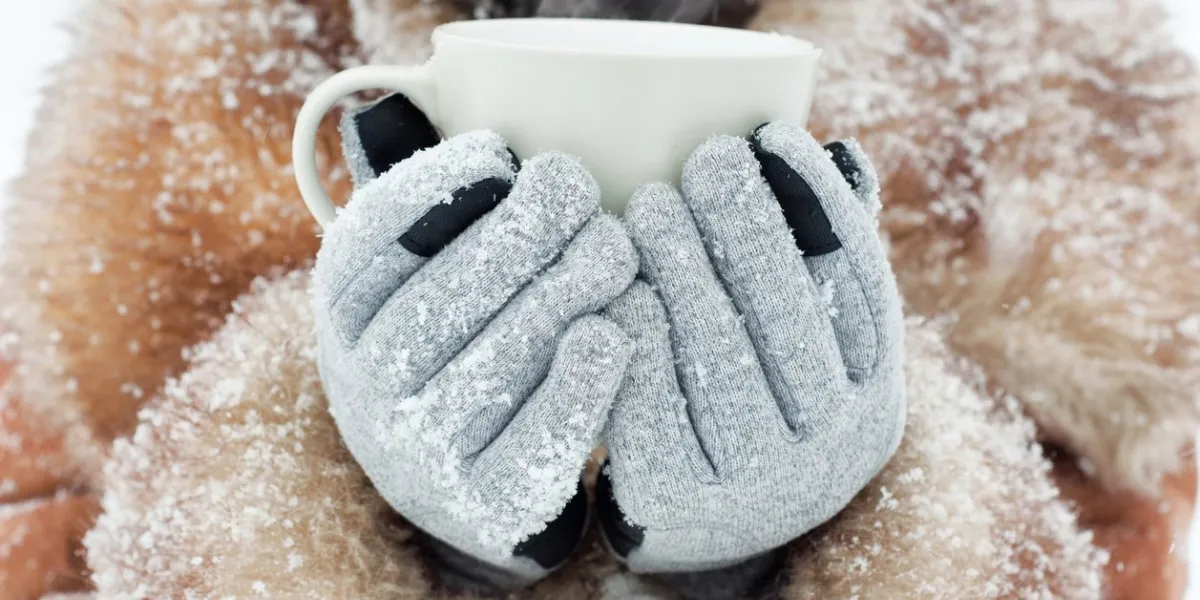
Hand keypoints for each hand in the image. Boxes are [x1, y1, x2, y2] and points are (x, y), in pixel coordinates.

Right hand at [315, 95, 636, 590]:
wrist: (464, 477)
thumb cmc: (461, 339)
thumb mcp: (425, 276)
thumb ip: (441, 216)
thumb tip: (497, 153)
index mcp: (344, 320)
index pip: (368, 245)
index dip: (431, 190)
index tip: (498, 155)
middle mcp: (366, 390)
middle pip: (439, 302)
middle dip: (517, 234)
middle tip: (578, 188)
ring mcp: (419, 456)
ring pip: (494, 367)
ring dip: (560, 296)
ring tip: (612, 250)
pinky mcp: (486, 504)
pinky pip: (535, 442)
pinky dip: (578, 387)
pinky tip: (610, 336)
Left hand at [598, 123, 905, 578]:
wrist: (702, 525)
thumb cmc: (754, 401)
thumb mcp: (808, 345)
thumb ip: (826, 258)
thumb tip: (845, 154)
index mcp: (875, 398)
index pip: (858, 284)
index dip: (817, 204)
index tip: (773, 134)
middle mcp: (836, 448)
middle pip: (788, 314)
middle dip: (745, 224)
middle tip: (704, 158)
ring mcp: (763, 484)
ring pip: (718, 350)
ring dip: (682, 264)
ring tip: (646, 203)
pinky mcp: (684, 498)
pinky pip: (652, 395)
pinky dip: (634, 329)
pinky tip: (617, 282)